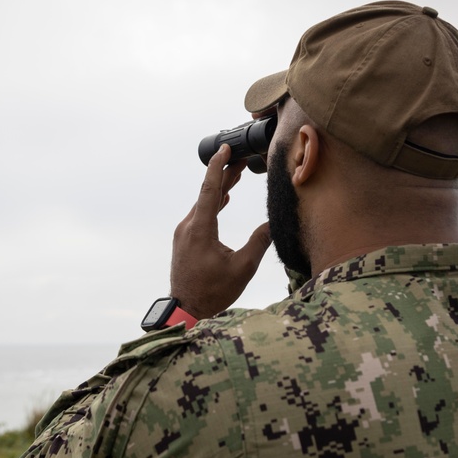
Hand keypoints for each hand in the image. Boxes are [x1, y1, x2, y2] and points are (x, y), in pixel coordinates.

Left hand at [170, 144, 271, 319]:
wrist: (186, 309)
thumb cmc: (213, 292)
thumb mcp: (243, 268)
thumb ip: (259, 242)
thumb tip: (273, 222)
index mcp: (201, 229)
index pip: (209, 189)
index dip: (218, 167)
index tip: (225, 148)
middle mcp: (188, 226)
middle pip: (208, 193)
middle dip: (225, 173)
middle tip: (241, 157)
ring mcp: (184, 233)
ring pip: (203, 203)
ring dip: (220, 188)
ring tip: (236, 174)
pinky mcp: (185, 240)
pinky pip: (200, 214)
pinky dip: (213, 202)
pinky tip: (223, 198)